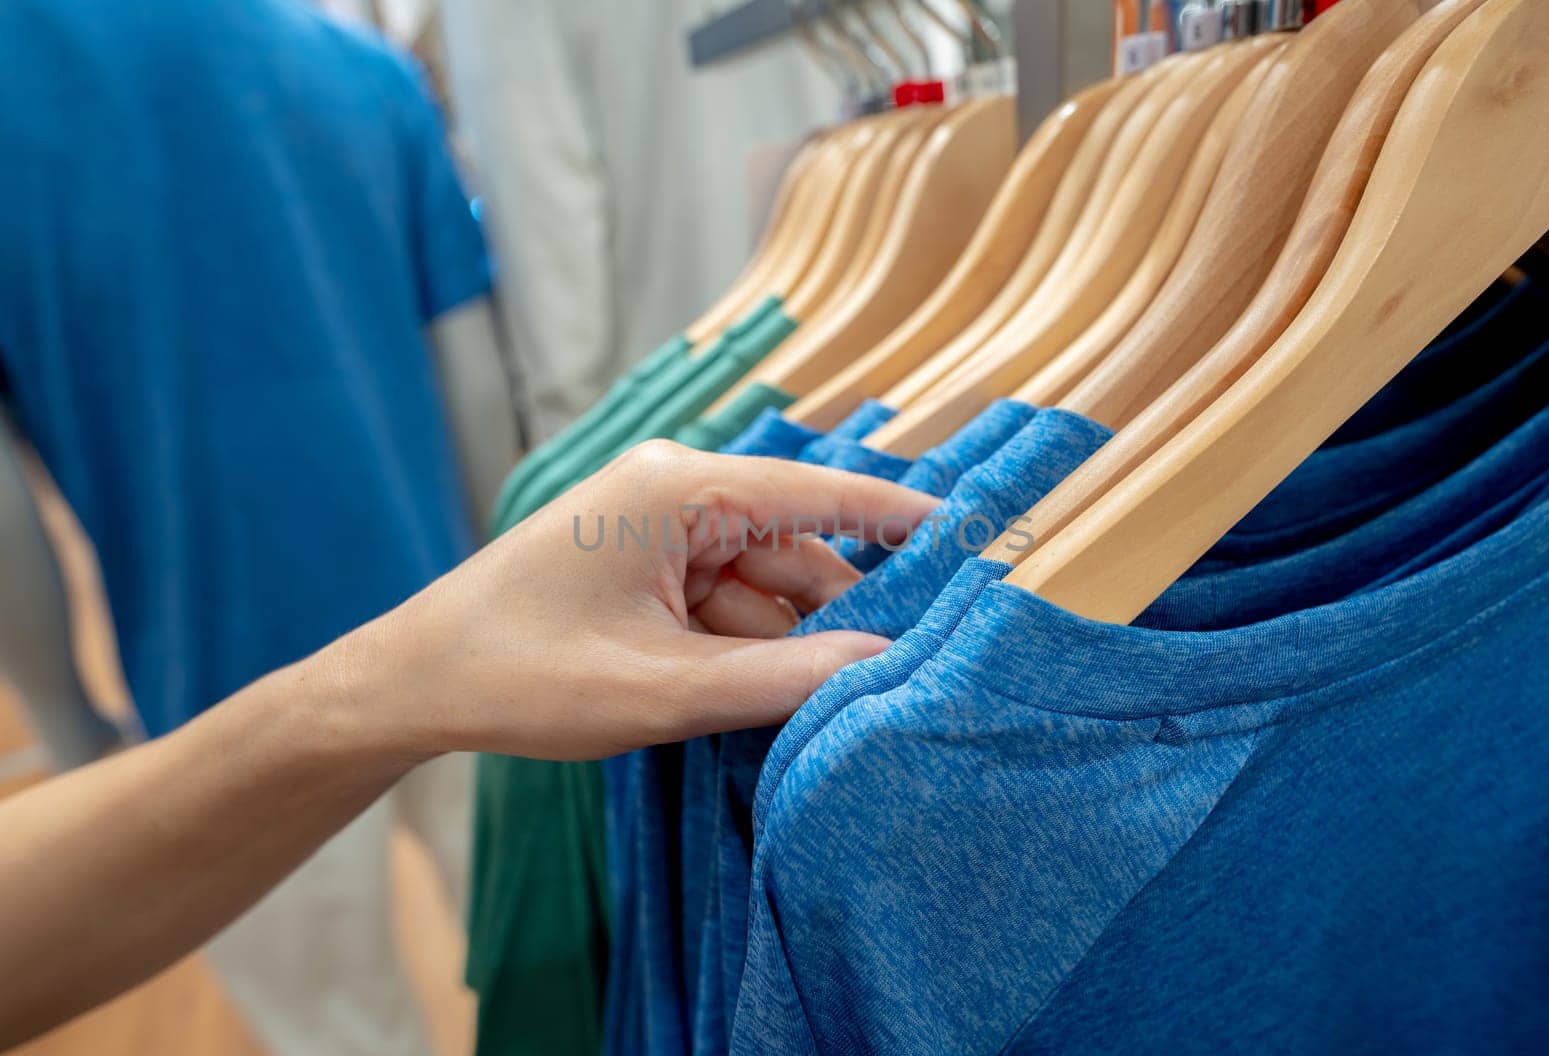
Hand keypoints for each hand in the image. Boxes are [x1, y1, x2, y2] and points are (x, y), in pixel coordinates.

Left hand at [357, 440, 937, 760]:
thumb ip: (781, 679)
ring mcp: (658, 530)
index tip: (976, 536)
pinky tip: (759, 699)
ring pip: (763, 587)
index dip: (900, 523)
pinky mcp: (644, 566)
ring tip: (823, 706)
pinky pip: (724, 603)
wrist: (413, 683)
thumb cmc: (522, 672)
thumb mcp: (662, 689)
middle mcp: (677, 492)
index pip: (820, 496)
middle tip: (901, 674)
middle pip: (796, 552)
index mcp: (682, 490)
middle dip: (838, 616)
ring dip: (786, 645)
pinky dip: (745, 649)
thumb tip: (888, 665)